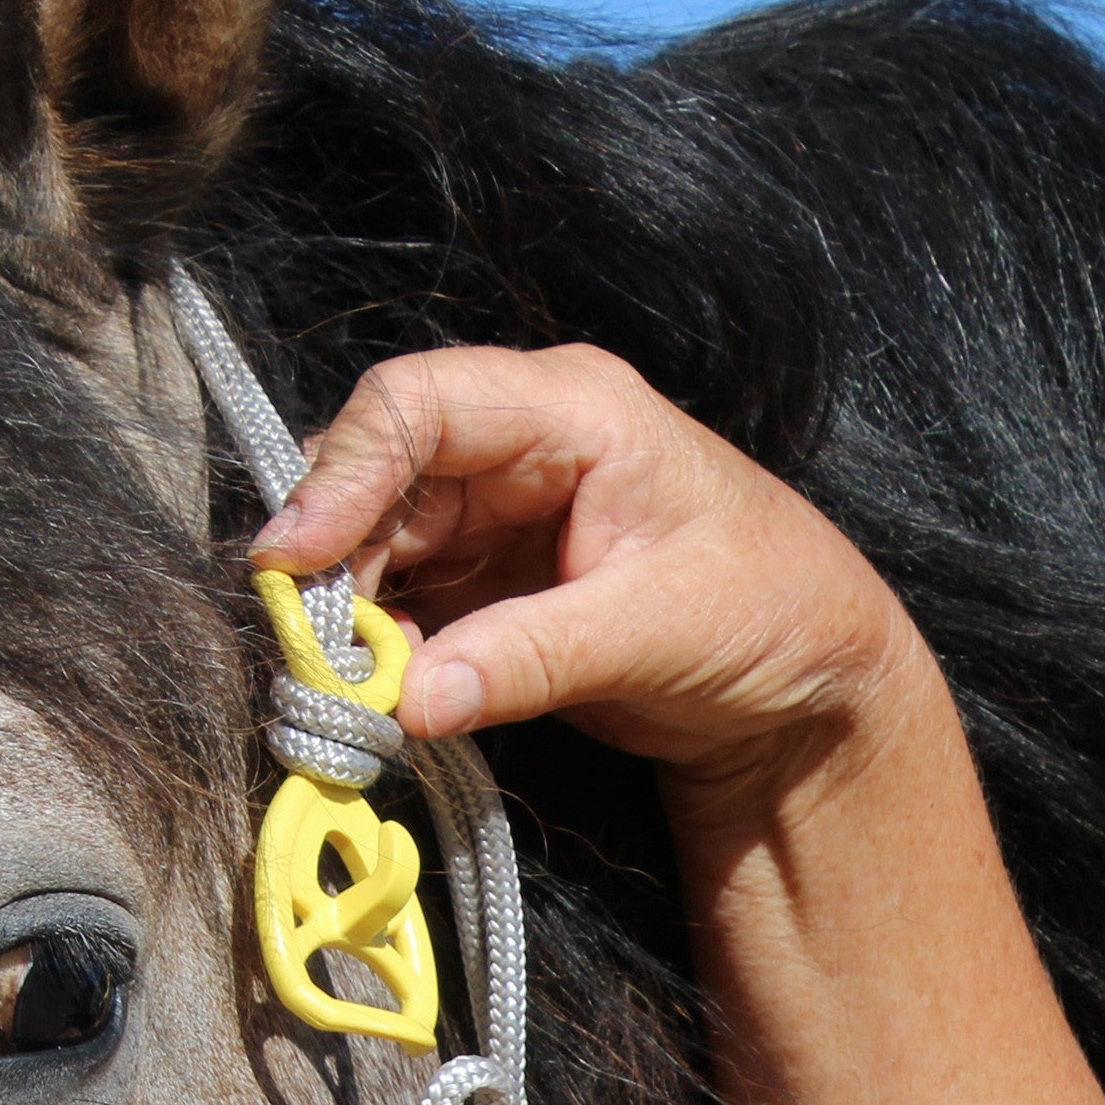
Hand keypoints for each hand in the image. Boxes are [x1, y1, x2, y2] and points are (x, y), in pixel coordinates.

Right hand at [251, 344, 935, 827]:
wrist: (808, 680)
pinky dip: (378, 645)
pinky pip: (399, 598)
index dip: (343, 473)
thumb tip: (410, 700)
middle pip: (377, 475)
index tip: (296, 558)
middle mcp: (516, 445)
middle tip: (310, 649)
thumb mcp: (658, 629)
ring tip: (350, 683)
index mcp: (571, 410)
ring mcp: (493, 512)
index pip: (419, 404)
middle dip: (334, 560)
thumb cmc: (770, 614)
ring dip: (349, 611)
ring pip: (375, 541)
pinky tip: (386, 690)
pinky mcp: (483, 579)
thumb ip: (530, 658)